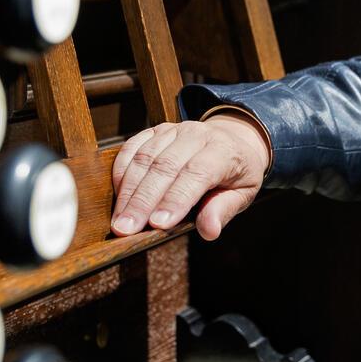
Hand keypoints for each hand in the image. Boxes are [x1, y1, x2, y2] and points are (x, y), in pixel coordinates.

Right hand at [109, 115, 269, 239]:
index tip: (158, 224)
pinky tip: (118, 196)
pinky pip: (132, 148)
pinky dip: (121, 172)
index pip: (197, 173)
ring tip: (119, 221)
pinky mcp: (155, 131)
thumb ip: (224, 210)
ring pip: (145, 157)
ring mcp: (174, 130)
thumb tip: (209, 231)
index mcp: (224, 150)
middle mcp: (197, 135)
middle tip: (127, 229)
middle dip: (143, 200)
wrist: (233, 140)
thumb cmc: (236, 173)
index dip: (176, 199)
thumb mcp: (243, 193)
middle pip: (165, 166)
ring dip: (128, 191)